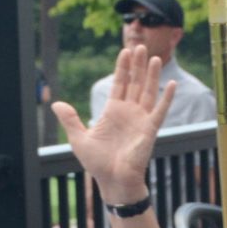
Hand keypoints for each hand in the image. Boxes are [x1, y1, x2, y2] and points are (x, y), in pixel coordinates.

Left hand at [54, 44, 172, 205]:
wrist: (113, 181)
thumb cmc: (97, 163)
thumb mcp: (79, 138)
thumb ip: (70, 119)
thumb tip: (56, 103)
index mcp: (113, 111)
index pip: (119, 84)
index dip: (122, 68)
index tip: (125, 51)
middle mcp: (129, 112)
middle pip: (135, 83)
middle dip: (138, 65)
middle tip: (141, 46)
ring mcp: (141, 119)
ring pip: (148, 92)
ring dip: (152, 75)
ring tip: (154, 57)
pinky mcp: (150, 129)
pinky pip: (160, 110)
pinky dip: (166, 97)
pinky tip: (170, 83)